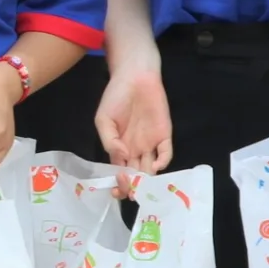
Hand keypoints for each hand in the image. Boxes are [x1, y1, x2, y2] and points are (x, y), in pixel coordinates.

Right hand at [96, 65, 172, 180]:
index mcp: (119, 148)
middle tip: (130, 189)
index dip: (119, 184)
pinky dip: (162, 162)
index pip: (120, 172)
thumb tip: (120, 158)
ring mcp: (151, 143)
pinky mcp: (164, 135)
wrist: (134, 77)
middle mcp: (135, 149)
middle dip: (133, 186)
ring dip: (148, 178)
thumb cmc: (115, 97)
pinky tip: (155, 164)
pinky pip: (166, 153)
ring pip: (151, 168)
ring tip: (143, 184)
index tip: (116, 190)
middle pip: (137, 175)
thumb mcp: (103, 119)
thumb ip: (109, 141)